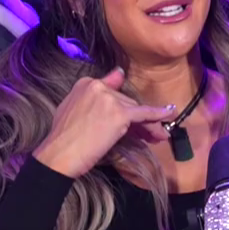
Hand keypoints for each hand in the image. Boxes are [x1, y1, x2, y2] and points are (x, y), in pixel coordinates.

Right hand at [32, 68, 176, 178]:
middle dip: (138, 119)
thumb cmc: (63, 139)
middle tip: (149, 134)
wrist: (59, 155)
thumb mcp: (71, 108)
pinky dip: (158, 115)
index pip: (113, 92)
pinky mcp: (120, 113)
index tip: (130, 118)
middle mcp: (98, 86)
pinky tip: (169, 114)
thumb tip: (118, 74)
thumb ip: (93, 95)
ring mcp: (109, 99)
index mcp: (86, 83)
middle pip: (126, 102)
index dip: (123, 107)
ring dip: (147, 125)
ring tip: (157, 136)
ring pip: (135, 110)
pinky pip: (144, 113)